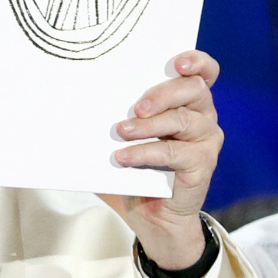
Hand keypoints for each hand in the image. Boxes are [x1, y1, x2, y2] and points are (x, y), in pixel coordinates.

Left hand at [101, 50, 222, 271]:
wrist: (153, 216)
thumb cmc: (136, 166)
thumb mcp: (123, 135)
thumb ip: (112, 114)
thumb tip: (72, 96)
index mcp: (187, 100)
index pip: (204, 72)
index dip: (196, 61)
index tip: (177, 63)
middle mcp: (202, 116)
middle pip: (193, 90)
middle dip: (162, 93)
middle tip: (135, 107)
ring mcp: (205, 140)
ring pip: (184, 120)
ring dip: (149, 125)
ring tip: (122, 131)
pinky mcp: (202, 165)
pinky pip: (174, 153)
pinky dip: (145, 153)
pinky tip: (123, 157)